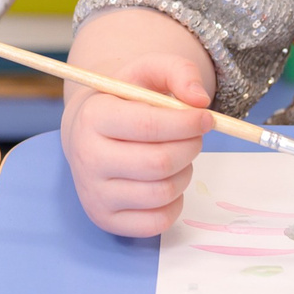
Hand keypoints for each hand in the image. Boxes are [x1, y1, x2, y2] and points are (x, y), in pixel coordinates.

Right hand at [60, 8, 217, 236]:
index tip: (207, 118)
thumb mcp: (147, 72)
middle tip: (195, 137)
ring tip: (179, 156)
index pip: (147, 126)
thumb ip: (178, 72)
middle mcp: (86, 159)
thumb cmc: (123, 100)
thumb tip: (200, 100)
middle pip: (159, 164)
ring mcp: (94, 194)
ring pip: (162, 193)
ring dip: (185, 172)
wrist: (89, 133)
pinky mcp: (105, 220)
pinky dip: (175, 202)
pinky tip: (167, 181)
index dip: (185, 123)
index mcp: (92, 118)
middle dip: (190, 148)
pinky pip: (158, 222)